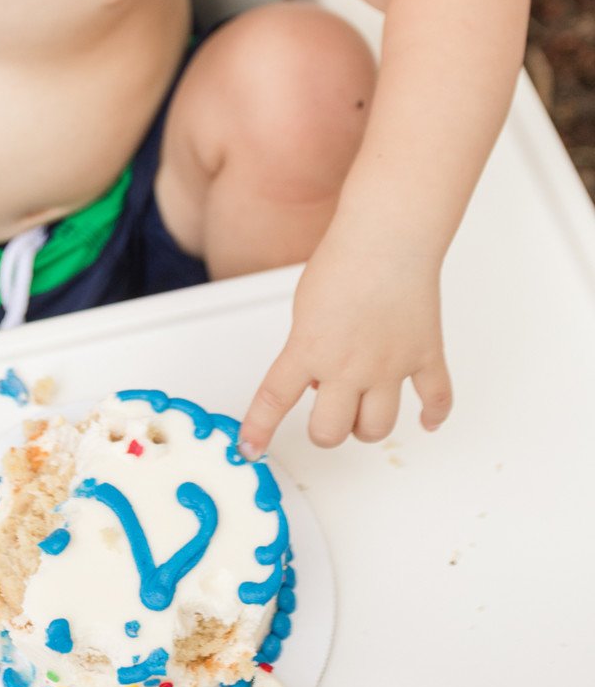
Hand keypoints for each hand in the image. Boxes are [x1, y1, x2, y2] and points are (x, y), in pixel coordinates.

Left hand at [237, 235, 452, 457]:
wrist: (388, 238)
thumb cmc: (344, 260)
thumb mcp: (306, 308)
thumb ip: (308, 347)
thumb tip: (320, 380)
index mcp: (309, 349)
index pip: (274, 400)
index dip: (259, 430)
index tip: (251, 449)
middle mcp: (348, 367)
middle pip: (332, 431)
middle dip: (326, 430)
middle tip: (326, 416)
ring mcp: (390, 366)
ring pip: (377, 428)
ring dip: (367, 427)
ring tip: (363, 412)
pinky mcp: (424, 357)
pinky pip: (435, 399)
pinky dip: (433, 415)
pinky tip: (425, 420)